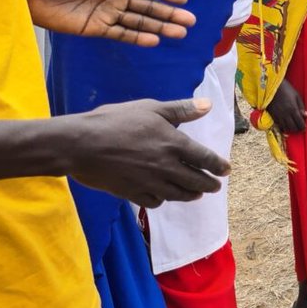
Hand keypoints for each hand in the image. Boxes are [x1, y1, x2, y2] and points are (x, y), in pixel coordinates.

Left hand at [22, 0, 195, 46]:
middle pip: (149, 7)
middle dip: (169, 14)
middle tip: (190, 21)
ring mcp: (108, 14)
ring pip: (140, 22)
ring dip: (160, 28)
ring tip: (179, 33)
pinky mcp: (97, 29)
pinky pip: (122, 34)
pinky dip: (138, 38)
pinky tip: (154, 40)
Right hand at [66, 98, 230, 207]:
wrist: (80, 145)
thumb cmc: (115, 121)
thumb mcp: (150, 108)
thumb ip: (181, 109)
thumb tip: (208, 105)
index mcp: (174, 144)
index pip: (205, 159)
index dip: (218, 166)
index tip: (226, 171)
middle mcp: (166, 167)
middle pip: (196, 181)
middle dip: (209, 184)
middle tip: (216, 186)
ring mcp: (149, 182)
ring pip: (178, 194)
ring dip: (191, 194)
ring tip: (197, 193)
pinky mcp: (132, 193)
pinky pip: (155, 202)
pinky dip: (163, 200)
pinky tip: (164, 196)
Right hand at [267, 80, 306, 133]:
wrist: (271, 86)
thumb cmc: (286, 89)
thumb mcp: (297, 96)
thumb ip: (301, 107)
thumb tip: (306, 116)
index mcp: (293, 109)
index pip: (299, 123)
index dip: (303, 127)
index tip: (304, 126)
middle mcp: (285, 114)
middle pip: (292, 127)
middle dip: (297, 129)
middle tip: (299, 127)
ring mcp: (278, 115)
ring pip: (285, 128)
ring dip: (290, 129)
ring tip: (292, 126)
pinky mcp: (272, 115)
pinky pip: (278, 124)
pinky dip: (282, 126)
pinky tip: (285, 124)